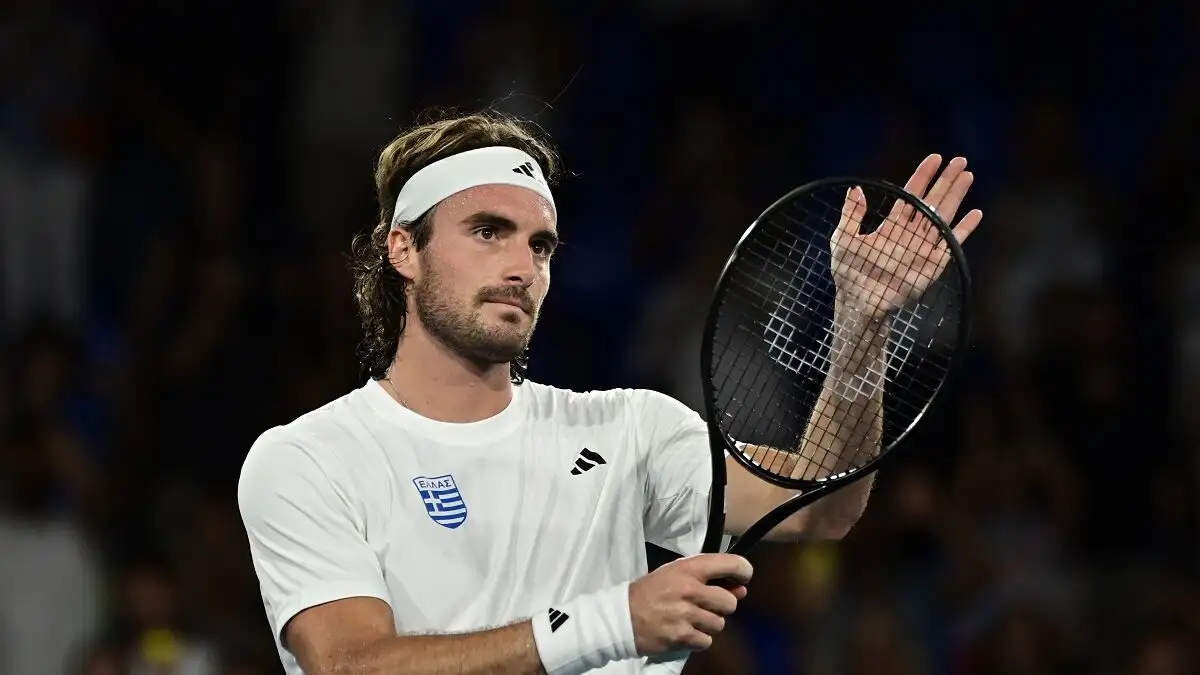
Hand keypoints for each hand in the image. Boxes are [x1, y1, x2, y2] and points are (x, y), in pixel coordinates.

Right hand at [628, 553, 752, 655]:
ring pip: (719, 624)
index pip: (730, 564)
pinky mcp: (681, 637)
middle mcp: (690, 590)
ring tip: (690, 619)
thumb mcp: (675, 573)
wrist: (623, 616)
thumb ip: (708, 577)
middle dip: (722, 606)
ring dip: (708, 624)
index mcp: (689, 569)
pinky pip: (707, 641)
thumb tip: (740, 589)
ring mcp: (686, 615)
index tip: (742, 578)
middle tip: (706, 605)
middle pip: (730, 602)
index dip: (743, 571)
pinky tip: (685, 631)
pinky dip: (699, 639)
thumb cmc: (651, 591)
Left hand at [831, 154, 983, 318]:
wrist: (860, 302)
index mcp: (893, 224)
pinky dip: (964, 229)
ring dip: (956, 196)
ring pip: (944, 216)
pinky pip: (952, 243)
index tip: (935, 158)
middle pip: (932, 201)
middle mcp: (911, 232)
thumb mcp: (844, 239)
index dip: (923, 176)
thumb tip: (855, 188)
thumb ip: (851, 215)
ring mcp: (924, 247)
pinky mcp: (934, 264)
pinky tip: (975, 213)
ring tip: (968, 176)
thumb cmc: (849, 272)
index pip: (911, 194)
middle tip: (960, 160)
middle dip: (946, 180)